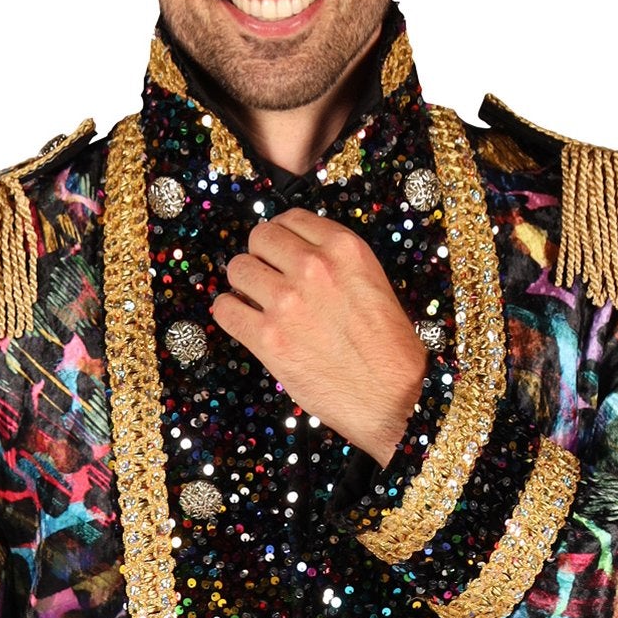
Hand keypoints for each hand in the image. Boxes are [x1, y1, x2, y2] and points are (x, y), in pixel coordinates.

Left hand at [211, 209, 428, 463]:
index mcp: (344, 249)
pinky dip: (229, 313)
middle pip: (259, 237)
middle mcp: (313, 267)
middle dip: (261, 256)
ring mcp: (287, 302)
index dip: (282, 236)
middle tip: (269, 278)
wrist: (392, 398)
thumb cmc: (388, 348)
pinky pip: (225, 309)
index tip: (281, 252)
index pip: (290, 218)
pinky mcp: (268, 338)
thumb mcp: (372, 283)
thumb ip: (335, 262)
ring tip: (257, 301)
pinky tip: (244, 321)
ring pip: (237, 268)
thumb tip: (294, 255)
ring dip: (243, 284)